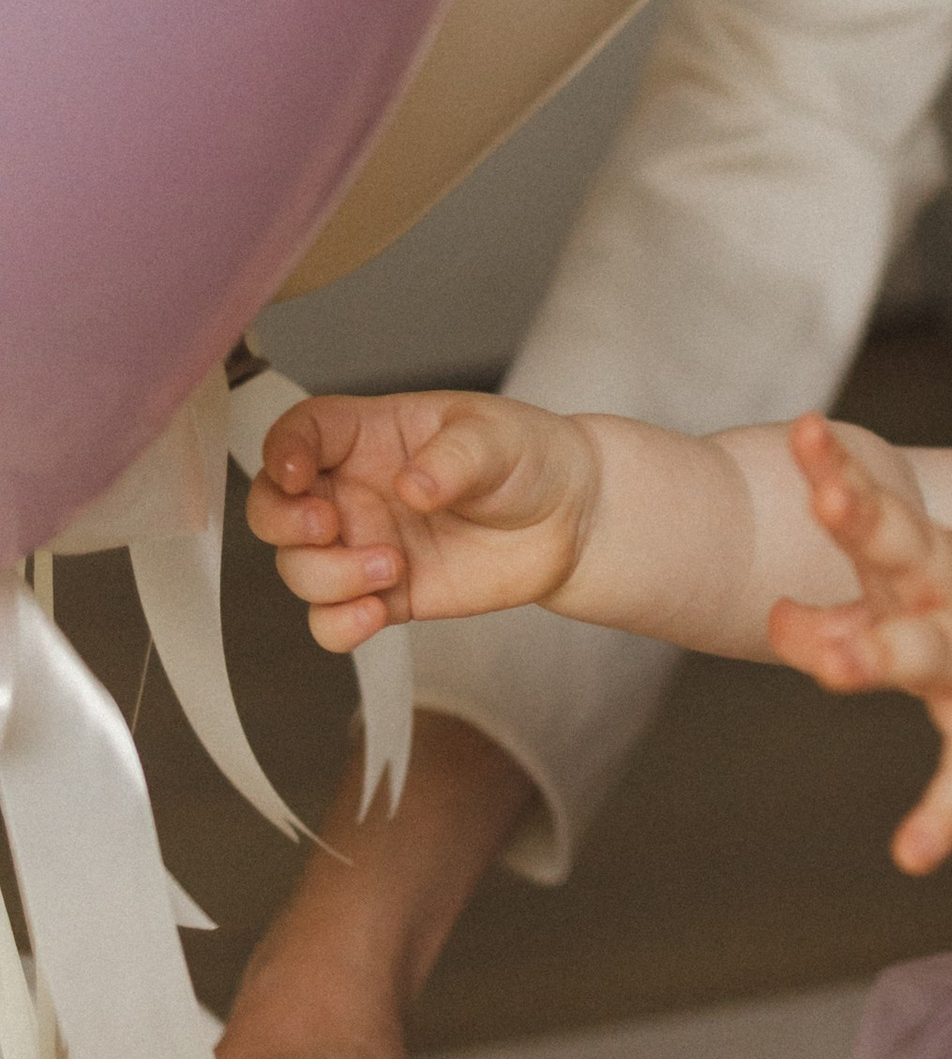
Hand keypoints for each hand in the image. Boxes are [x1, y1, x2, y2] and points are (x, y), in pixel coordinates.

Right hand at [248, 390, 602, 649]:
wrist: (571, 521)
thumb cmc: (529, 458)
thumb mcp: (496, 438)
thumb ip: (453, 457)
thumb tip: (412, 486)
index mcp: (370, 435)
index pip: (299, 433)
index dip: (281, 451)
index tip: (296, 475)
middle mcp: (354, 490)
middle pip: (274, 507)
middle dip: (284, 523)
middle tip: (332, 526)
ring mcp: (364, 544)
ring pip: (299, 569)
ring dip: (327, 576)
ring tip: (392, 567)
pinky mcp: (385, 594)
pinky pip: (332, 621)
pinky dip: (338, 625)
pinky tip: (375, 612)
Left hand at [770, 421, 951, 874]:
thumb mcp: (917, 606)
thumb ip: (844, 620)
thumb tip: (778, 620)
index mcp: (929, 561)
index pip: (877, 510)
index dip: (839, 473)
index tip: (807, 435)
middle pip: (908, 551)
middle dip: (866, 524)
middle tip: (830, 496)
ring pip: (935, 649)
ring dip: (885, 650)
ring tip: (836, 664)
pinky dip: (945, 815)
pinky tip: (912, 854)